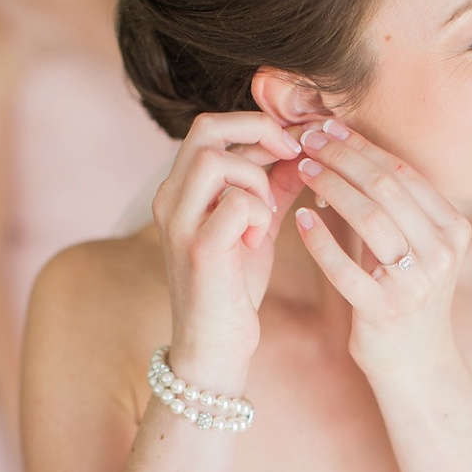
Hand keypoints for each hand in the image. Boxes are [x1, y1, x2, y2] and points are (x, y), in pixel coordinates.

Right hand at [152, 112, 302, 369]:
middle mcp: (170, 200)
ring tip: (268, 215)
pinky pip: (234, 202)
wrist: (215, 347)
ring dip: (256, 179)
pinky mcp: (199, 249)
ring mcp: (180, 223)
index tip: (293, 144)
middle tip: (292, 156)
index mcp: (181, 191)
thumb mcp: (256, 229)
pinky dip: (258, 213)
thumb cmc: (233, 290)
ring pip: (215, 159)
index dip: (258, 124)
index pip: (211, 127)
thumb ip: (273, 189)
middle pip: (205, 128)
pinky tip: (258, 241)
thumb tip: (301, 153)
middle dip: (259, 131)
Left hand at [294, 121, 471, 376]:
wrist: (416, 365)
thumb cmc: (406, 297)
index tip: (330, 128)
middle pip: (386, 188)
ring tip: (302, 170)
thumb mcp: (416, 248)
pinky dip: (320, 240)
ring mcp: (415, 282)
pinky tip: (300, 219)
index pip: (404, 173)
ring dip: (331, 187)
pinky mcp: (385, 310)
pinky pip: (346, 267)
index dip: (364, 146)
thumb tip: (347, 152)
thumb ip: (392, 207)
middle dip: (343, 157)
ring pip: (369, 218)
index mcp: (453, 229)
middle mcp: (441, 252)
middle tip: (308, 141)